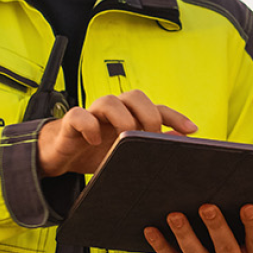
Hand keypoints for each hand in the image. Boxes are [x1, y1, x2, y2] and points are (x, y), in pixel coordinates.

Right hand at [36, 90, 196, 177]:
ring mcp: (92, 114)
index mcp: (129, 116)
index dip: (175, 117)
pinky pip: (79, 115)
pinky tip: (95, 142)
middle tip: (150, 138)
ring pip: (109, 101)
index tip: (192, 131)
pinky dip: (89, 126)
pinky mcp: (70, 122)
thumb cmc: (96, 153)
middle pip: (135, 97)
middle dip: (148, 115)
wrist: (60, 156)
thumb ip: (148, 148)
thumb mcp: (126, 155)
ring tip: (124, 140)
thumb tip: (177, 143)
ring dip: (122, 118)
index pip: (156, 109)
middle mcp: (113, 110)